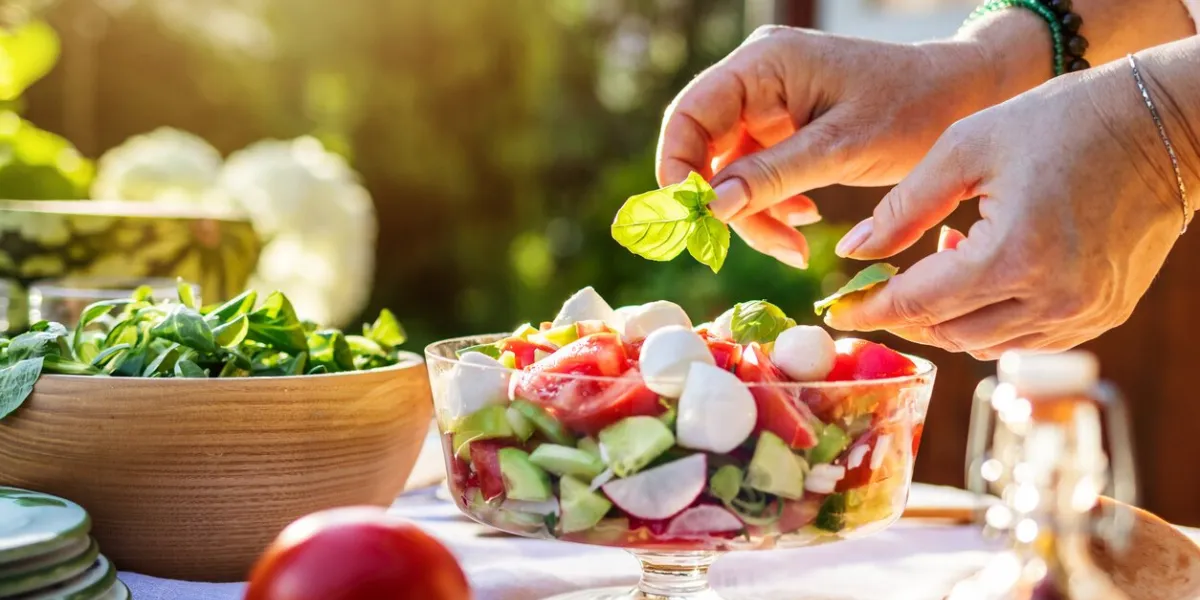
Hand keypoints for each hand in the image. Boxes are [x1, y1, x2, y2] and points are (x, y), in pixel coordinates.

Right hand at [655, 26, 997, 267]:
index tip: (694, 219)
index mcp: (764, 63)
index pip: (690, 115)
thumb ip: (773, 176)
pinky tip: (802, 224)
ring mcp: (768, 103)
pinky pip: (756, 175)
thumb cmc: (911, 110)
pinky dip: (772, 206)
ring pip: (730, 171)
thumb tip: (711, 207)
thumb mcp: (841, 149)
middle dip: (724, 202)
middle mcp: (756, 77)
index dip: (679, 168)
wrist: (964, 98)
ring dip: (753, 215)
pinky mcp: (783, 128)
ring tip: (793, 247)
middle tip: (755, 244)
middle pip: (705, 147)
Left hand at [825, 57, 1194, 359]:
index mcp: (1013, 257)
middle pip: (947, 332)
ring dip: (950, 315)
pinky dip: (992, 318)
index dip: (870, 309)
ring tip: (950, 257)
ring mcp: (1083, 315)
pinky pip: (1027, 339)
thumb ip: (903, 208)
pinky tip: (989, 270)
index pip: (917, 305)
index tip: (838, 309)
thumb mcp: (965, 149)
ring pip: (984, 344)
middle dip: (907, 311)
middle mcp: (1052, 300)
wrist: (1161, 126)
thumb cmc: (1058, 123)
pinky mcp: (1103, 315)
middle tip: (888, 277)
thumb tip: (854, 251)